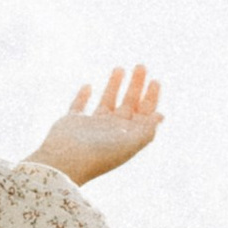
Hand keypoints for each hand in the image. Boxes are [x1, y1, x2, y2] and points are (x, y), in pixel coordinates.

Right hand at [30, 65, 161, 186]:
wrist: (67, 161)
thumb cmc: (100, 153)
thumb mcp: (130, 143)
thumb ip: (147, 130)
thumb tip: (160, 116)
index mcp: (127, 135)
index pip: (143, 114)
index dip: (151, 98)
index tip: (155, 81)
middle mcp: (112, 129)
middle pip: (128, 103)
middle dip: (136, 85)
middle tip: (141, 66)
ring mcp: (92, 126)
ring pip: (107, 101)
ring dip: (114, 85)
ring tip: (120, 68)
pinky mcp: (72, 122)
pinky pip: (79, 105)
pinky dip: (83, 96)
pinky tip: (88, 86)